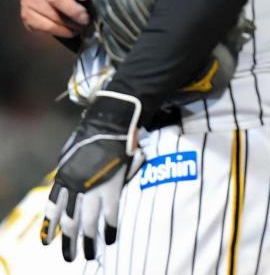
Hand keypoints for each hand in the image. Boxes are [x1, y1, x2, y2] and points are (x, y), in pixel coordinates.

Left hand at [42, 90, 142, 261]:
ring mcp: (93, 188)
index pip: (53, 209)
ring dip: (88, 241)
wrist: (110, 121)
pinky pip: (110, 213)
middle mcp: (75, 187)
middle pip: (70, 221)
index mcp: (63, 178)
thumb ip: (68, 170)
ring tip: (89, 253)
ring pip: (88, 223)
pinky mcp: (112, 187)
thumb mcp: (70, 152)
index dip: (50, 227)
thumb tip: (66, 182)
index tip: (48, 241)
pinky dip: (111, 228)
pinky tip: (111, 238)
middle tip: (70, 256)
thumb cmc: (92, 132)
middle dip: (69, 242)